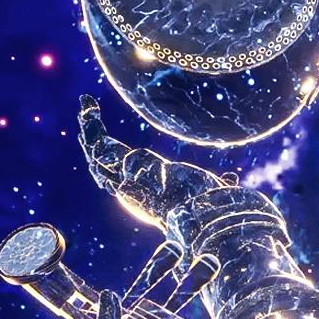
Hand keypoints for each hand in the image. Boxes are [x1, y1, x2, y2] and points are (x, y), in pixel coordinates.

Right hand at [78, 95, 237, 245]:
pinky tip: (89, 108)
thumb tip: (232, 178)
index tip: (107, 147)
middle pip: (101, 165)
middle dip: (92, 143)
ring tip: (86, 110)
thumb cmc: (203, 206)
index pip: (118, 177)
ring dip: (90, 131)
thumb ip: (216, 183)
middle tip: (88, 120)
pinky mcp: (124, 165)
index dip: (110, 163)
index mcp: (144, 193)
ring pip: (98, 154)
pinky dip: (93, 125)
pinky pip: (101, 144)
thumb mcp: (207, 188)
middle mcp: (129, 188)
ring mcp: (124, 177)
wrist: (198, 210)